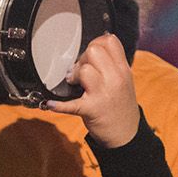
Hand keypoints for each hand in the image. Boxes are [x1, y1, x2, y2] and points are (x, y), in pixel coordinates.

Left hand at [42, 33, 139, 147]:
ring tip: (74, 84)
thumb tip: (93, 48)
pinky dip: (59, 105)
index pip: (110, 41)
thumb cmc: (121, 106)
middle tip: (81, 71)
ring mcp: (104, 94)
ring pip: (83, 70)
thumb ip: (112, 64)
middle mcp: (115, 79)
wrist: (126, 135)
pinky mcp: (92, 109)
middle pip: (94, 51)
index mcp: (123, 70)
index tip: (90, 55)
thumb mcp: (125, 81)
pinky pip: (71, 104)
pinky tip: (51, 104)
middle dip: (82, 58)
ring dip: (74, 76)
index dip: (96, 43)